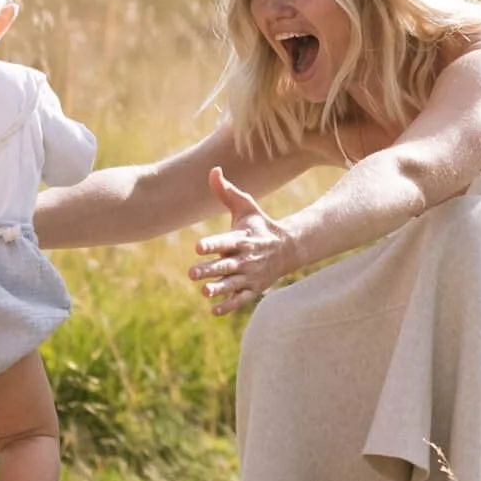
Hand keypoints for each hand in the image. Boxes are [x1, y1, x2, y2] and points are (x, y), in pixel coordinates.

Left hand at [190, 170, 296, 312]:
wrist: (288, 247)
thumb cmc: (260, 225)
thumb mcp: (246, 206)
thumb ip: (226, 191)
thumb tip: (213, 170)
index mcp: (241, 239)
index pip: (224, 242)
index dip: (212, 245)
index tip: (198, 247)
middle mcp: (245, 258)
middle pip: (225, 266)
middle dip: (209, 270)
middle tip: (192, 273)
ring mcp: (250, 275)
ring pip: (232, 284)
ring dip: (218, 289)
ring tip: (204, 292)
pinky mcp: (253, 288)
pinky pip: (241, 299)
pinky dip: (229, 305)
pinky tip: (214, 310)